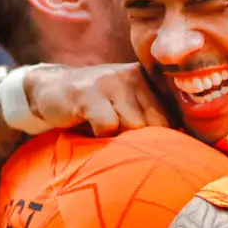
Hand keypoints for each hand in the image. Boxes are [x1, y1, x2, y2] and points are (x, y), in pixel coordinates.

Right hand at [25, 63, 169, 136]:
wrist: (49, 90)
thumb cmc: (93, 106)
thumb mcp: (125, 105)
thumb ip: (149, 118)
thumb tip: (178, 150)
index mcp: (146, 80)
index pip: (169, 118)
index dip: (159, 140)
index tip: (148, 149)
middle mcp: (132, 76)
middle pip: (153, 125)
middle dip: (138, 142)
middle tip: (119, 142)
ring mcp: (110, 82)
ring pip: (132, 127)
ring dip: (116, 139)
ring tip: (103, 134)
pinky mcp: (88, 92)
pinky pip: (107, 127)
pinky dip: (99, 137)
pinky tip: (88, 129)